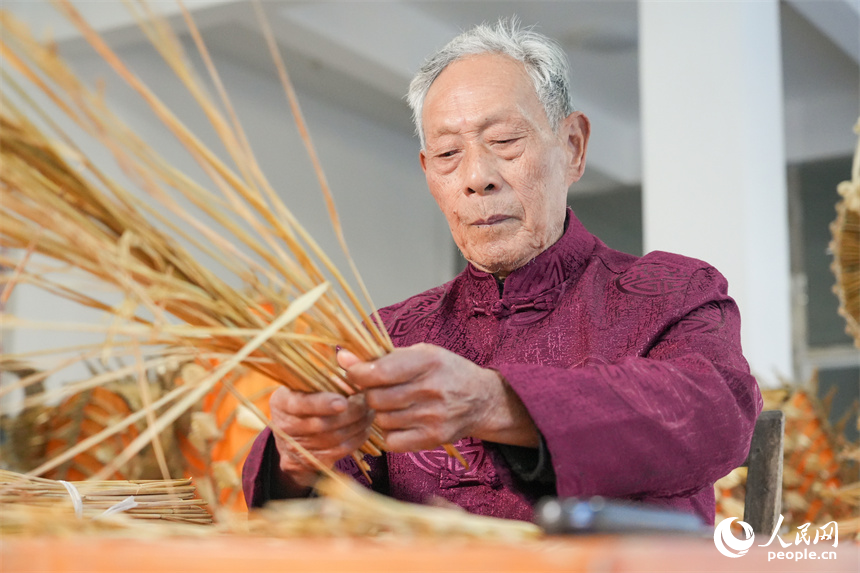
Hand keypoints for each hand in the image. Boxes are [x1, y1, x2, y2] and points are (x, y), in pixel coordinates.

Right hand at [268, 386, 373, 487]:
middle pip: (323, 424)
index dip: (322, 404)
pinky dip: (357, 439)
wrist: (291, 437)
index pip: (301, 404)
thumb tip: (353, 369)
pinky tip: (364, 428)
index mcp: (282, 402)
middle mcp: (285, 426)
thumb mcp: (308, 385)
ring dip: (358, 425)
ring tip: (370, 412)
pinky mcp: (312, 462)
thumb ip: (329, 377)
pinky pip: (340, 451)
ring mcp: (297, 448)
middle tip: (368, 401)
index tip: (343, 402)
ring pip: (335, 438)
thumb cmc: (307, 401)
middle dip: (351, 413)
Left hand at [339, 343, 538, 451]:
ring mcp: (433, 417)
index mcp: (427, 361)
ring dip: (381, 414)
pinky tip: (402, 422)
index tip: (354, 372)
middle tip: (380, 390)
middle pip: (375, 398)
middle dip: (370, 394)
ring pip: (381, 420)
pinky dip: (390, 432)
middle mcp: (431, 389)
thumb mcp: (421, 354)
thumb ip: (382, 357)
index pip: (378, 372)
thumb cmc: (445, 372)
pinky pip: (391, 440)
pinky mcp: (433, 439)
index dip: (357, 373)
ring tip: (396, 405)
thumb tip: (342, 358)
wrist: (482, 399)